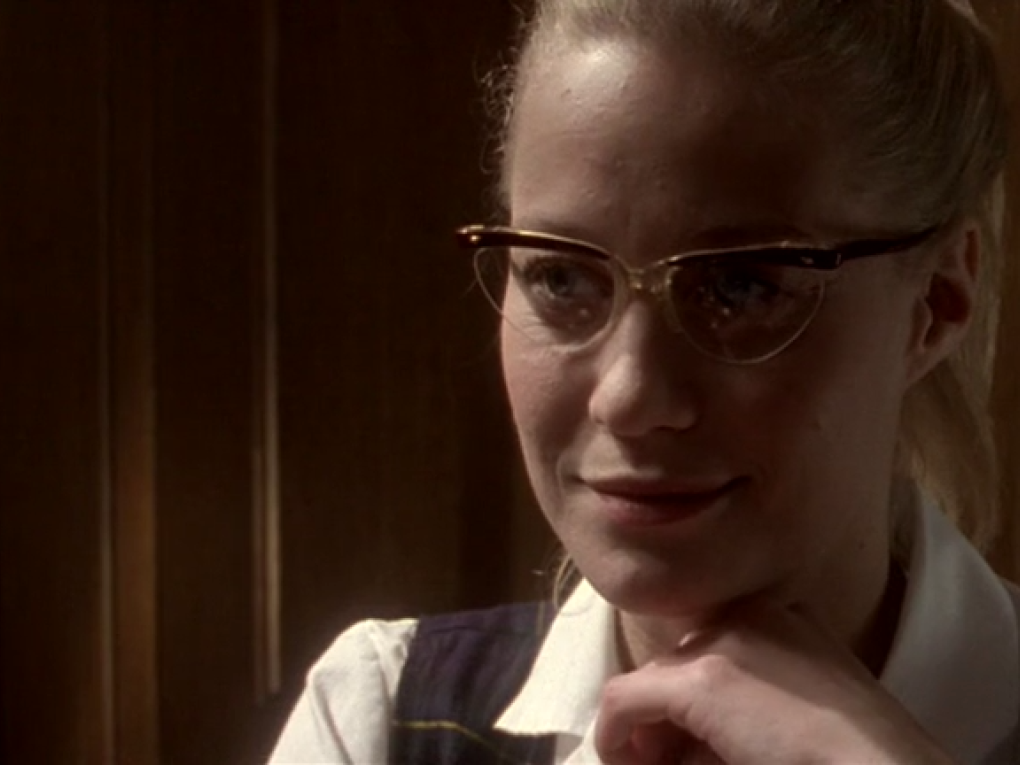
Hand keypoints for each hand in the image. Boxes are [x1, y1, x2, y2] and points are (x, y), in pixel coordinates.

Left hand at [594, 600, 955, 764]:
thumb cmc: (853, 755)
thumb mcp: (797, 709)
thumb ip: (748, 702)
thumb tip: (683, 738)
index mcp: (780, 618)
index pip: (708, 649)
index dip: (689, 704)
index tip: (688, 744)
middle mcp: (749, 614)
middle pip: (678, 663)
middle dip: (668, 719)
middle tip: (671, 762)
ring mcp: (724, 640)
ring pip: (653, 681)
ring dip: (649, 733)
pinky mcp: (702, 677)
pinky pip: (624, 701)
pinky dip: (615, 736)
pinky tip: (625, 762)